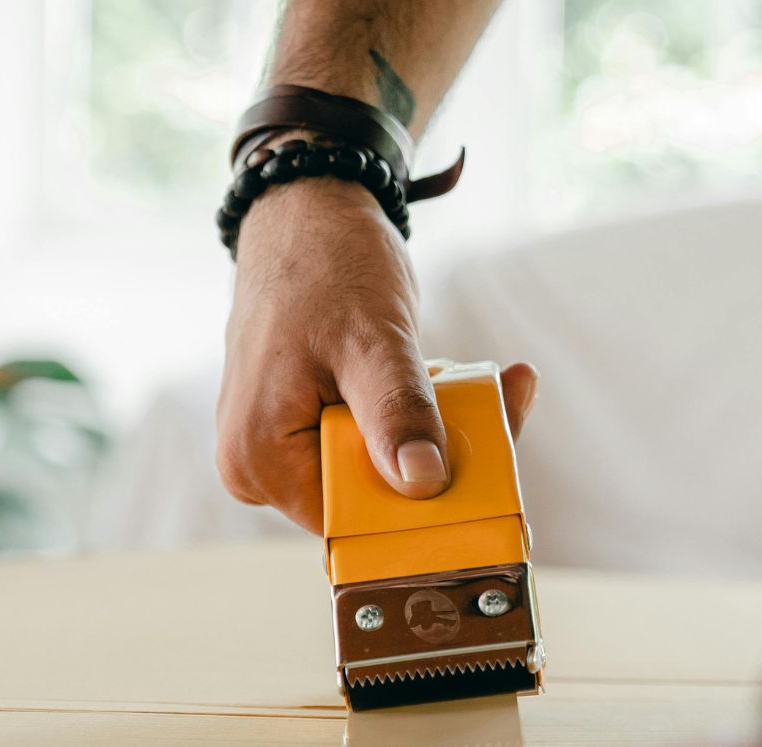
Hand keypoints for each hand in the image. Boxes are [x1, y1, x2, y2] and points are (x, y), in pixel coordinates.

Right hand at [219, 173, 539, 532]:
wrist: (307, 211)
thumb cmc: (326, 264)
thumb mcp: (371, 340)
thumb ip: (396, 412)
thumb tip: (423, 483)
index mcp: (259, 462)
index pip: (355, 520)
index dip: (425, 503)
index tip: (492, 460)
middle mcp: (259, 468)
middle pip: (372, 499)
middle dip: (443, 459)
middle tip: (503, 400)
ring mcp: (281, 448)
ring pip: (382, 470)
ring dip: (440, 433)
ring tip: (483, 381)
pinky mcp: (308, 427)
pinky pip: (376, 442)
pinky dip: (421, 416)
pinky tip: (454, 375)